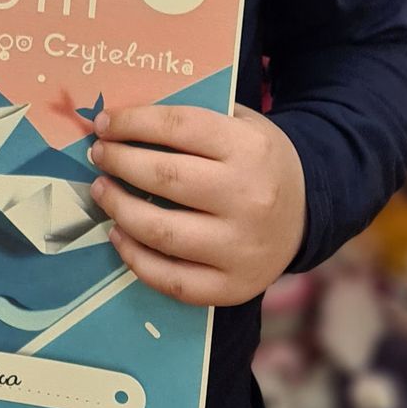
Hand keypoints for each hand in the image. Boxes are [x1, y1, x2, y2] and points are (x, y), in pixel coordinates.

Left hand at [88, 103, 305, 307]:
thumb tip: (124, 120)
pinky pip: (172, 280)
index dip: (132, 122)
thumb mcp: (241, 124)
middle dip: (119, 162)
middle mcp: (248, 199)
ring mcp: (240, 248)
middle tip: (99, 155)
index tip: (103, 123)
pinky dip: (136, 259)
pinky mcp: (233, 288)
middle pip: (165, 178)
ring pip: (161, 231)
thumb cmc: (258, 161)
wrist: (307, 212)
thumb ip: (193, 120)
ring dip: (119, 208)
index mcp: (249, 149)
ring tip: (101, 191)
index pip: (177, 127)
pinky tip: (119, 236)